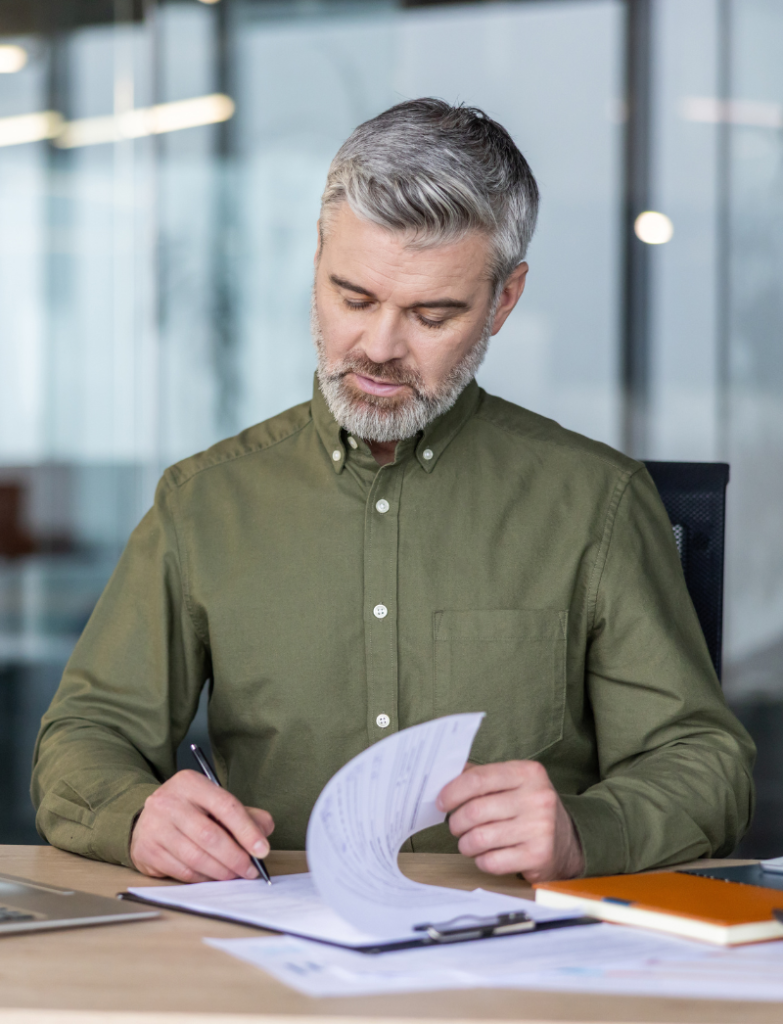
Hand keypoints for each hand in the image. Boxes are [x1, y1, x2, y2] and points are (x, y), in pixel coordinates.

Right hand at [130, 770, 273, 882]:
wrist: (148, 818)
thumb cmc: (189, 810)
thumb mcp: (214, 801)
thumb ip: (244, 814)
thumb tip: (265, 832)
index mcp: (191, 783)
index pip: (226, 806)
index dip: (247, 831)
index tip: (263, 850)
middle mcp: (169, 802)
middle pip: (210, 835)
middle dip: (235, 857)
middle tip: (250, 870)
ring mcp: (155, 827)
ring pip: (195, 857)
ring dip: (221, 871)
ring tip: (235, 875)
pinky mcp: (148, 851)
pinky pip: (182, 871)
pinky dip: (203, 878)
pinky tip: (213, 877)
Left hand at [437, 760, 583, 882]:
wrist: (567, 841)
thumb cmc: (529, 809)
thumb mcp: (513, 784)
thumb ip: (482, 777)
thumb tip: (444, 778)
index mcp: (528, 773)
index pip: (478, 779)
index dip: (452, 792)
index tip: (441, 802)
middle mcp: (537, 797)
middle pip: (475, 811)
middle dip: (457, 822)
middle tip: (457, 826)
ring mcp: (540, 827)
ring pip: (479, 838)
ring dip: (466, 844)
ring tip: (469, 842)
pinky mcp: (538, 856)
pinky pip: (491, 862)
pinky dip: (481, 861)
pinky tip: (486, 855)